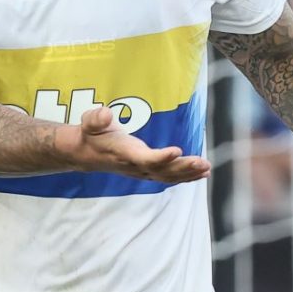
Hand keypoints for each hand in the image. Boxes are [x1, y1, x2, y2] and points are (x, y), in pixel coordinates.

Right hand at [61, 106, 211, 183]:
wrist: (86, 154)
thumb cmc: (92, 133)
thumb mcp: (90, 122)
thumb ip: (96, 118)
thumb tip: (106, 114)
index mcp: (124, 153)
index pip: (144, 158)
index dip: (160, 157)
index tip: (177, 150)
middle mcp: (135, 166)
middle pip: (162, 170)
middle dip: (183, 168)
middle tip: (202, 162)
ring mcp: (142, 171)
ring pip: (167, 176)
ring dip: (188, 173)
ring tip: (206, 167)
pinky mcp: (147, 172)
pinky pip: (168, 177)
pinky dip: (186, 177)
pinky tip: (202, 173)